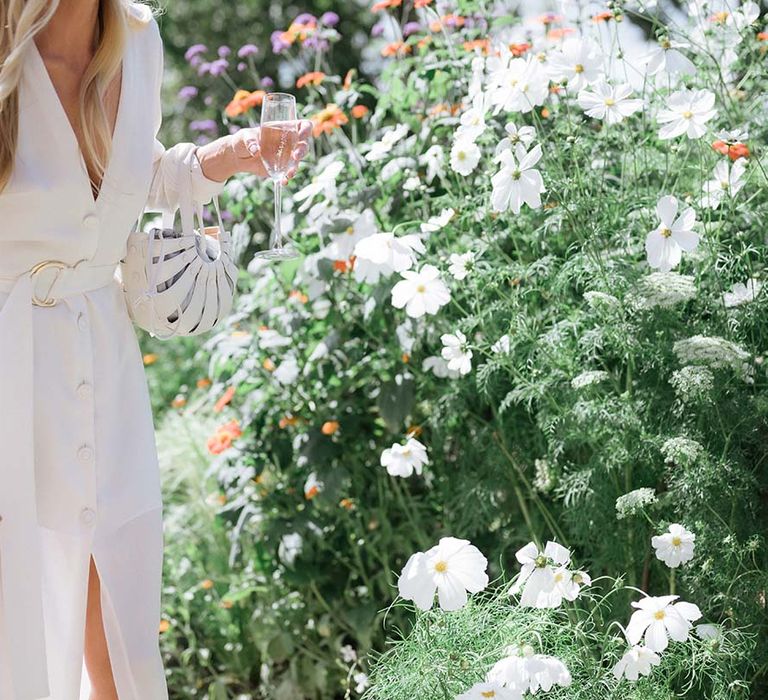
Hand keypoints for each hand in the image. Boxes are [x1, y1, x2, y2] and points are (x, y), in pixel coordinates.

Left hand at [196, 120, 312, 184]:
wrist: (239, 157)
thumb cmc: (242, 140)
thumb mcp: (244, 136)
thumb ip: (250, 140)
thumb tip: (255, 149)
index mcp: (283, 129)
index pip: (302, 126)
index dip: (306, 129)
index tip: (301, 135)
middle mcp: (288, 142)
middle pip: (304, 144)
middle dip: (302, 151)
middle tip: (295, 156)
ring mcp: (286, 156)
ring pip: (298, 161)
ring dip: (295, 167)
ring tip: (288, 174)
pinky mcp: (281, 168)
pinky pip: (288, 172)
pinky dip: (287, 177)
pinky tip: (283, 181)